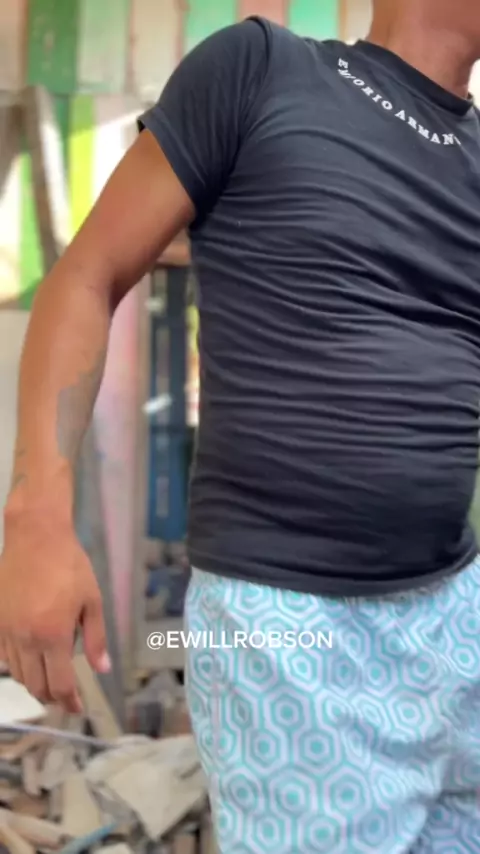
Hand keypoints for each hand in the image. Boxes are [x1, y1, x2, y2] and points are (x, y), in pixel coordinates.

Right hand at [0, 515, 109, 711]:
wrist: (35, 537)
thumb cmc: (69, 565)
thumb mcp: (91, 600)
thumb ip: (96, 638)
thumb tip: (102, 669)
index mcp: (54, 635)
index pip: (59, 685)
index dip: (70, 702)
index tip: (78, 708)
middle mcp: (26, 639)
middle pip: (36, 686)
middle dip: (53, 697)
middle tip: (66, 696)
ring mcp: (7, 631)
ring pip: (18, 674)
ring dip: (35, 683)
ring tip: (50, 679)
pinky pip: (4, 657)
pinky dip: (17, 666)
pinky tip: (30, 659)